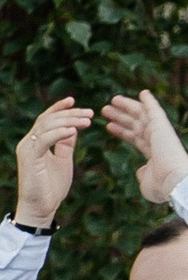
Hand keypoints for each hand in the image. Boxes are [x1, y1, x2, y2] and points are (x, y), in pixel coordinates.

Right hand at [12, 96, 92, 228]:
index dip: (59, 108)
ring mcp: (27, 149)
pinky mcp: (29, 158)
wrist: (40, 209)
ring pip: (47, 126)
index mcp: (35, 142)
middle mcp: (28, 142)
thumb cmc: (51, 188)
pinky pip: (44, 140)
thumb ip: (65, 144)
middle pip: (48, 119)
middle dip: (70, 114)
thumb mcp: (62, 160)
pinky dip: (59, 133)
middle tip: (90, 113)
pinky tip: (73, 131)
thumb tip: (73, 128)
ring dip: (68, 121)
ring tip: (87, 120)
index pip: (46, 119)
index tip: (74, 101)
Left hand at [103, 89, 187, 206]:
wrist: (174, 182)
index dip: (121, 131)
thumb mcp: (146, 182)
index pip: (134, 138)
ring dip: (126, 107)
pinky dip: (150, 101)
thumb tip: (140, 171)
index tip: (108, 125)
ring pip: (141, 116)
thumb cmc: (161, 186)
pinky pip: (156, 110)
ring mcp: (160, 133)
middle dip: (121, 117)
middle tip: (105, 109)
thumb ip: (142, 174)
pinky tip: (143, 93)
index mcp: (153, 153)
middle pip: (135, 124)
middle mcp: (157, 141)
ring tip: (111, 102)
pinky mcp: (163, 127)